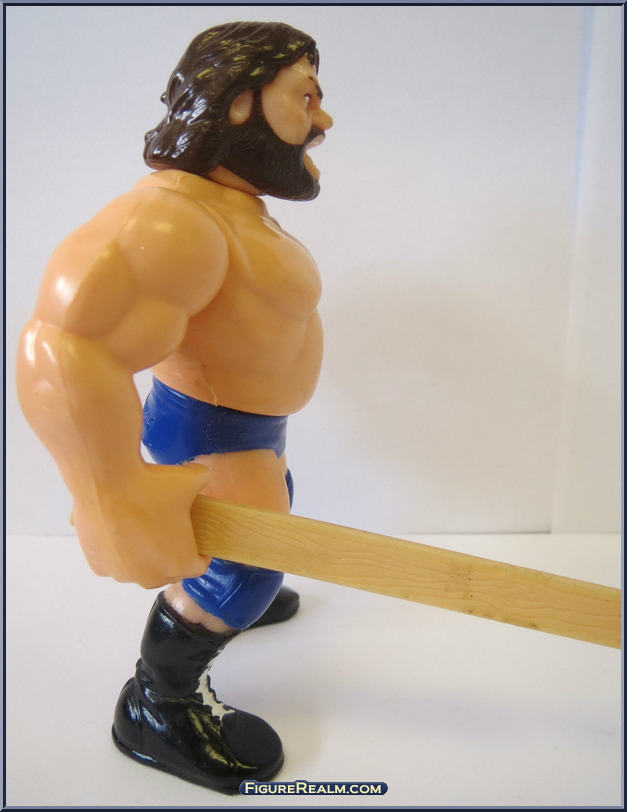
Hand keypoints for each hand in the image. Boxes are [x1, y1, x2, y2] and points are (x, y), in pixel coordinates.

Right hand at [72, 461, 211, 587]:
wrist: (108, 481)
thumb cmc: (151, 486)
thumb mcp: (192, 479)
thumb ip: (203, 480)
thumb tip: (202, 475)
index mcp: (180, 564)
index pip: (197, 566)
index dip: (199, 551)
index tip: (194, 537)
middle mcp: (151, 577)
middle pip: (168, 571)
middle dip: (171, 554)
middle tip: (168, 529)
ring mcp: (123, 574)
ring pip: (139, 569)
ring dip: (143, 555)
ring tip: (141, 527)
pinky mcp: (98, 566)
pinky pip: (114, 563)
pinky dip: (117, 550)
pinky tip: (118, 528)